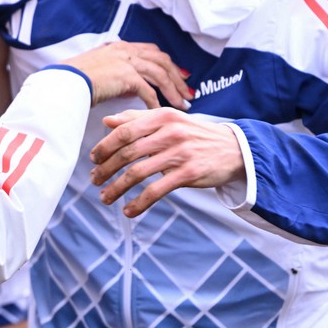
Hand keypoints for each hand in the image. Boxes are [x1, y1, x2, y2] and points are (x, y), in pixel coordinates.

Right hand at [59, 41, 192, 108]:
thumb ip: (118, 75)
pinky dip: (156, 101)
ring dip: (173, 90)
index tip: (181, 74)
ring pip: (160, 74)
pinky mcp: (126, 75)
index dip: (169, 63)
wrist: (65, 81)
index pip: (152, 52)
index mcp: (121, 47)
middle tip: (189, 91)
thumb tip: (132, 88)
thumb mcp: (100, 71)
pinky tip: (160, 111)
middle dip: (178, 77)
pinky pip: (148, 90)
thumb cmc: (76, 79)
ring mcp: (127, 61)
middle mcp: (126, 50)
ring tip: (183, 105)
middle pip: (162, 61)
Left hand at [88, 109, 244, 216]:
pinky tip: (128, 210)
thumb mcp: (169, 119)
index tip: (94, 159)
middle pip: (127, 153)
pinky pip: (156, 191)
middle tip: (94, 180)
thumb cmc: (194, 134)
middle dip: (106, 169)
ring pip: (137, 173)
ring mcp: (179, 153)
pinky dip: (139, 203)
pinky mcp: (189, 174)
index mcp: (162, 117)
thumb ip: (137, 119)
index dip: (105, 146)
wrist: (234, 148)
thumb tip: (107, 122)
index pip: (124, 131)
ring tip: (105, 197)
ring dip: (117, 188)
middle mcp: (170, 133)